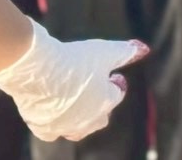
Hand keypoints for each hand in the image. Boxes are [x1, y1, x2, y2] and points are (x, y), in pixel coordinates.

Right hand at [0, 19, 145, 142]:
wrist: (37, 70)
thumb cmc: (75, 59)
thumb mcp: (106, 51)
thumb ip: (127, 52)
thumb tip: (144, 49)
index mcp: (105, 103)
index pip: (117, 94)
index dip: (116, 82)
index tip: (112, 74)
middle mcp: (86, 120)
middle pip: (100, 117)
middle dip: (102, 104)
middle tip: (96, 89)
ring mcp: (64, 127)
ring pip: (78, 130)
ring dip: (81, 118)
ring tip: (78, 103)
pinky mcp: (42, 127)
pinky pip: (52, 132)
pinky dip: (55, 124)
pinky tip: (53, 112)